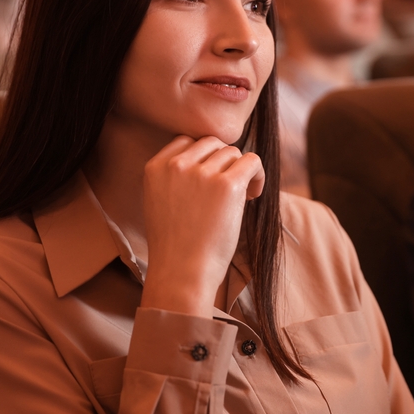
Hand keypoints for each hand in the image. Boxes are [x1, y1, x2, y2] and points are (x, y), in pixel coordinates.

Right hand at [139, 135, 264, 316]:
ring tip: (241, 197)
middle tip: (229, 189)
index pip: (186, 141)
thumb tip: (210, 159)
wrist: (182, 272)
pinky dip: (258, 174)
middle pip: (212, 143)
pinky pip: (252, 161)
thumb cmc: (175, 245)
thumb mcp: (160, 201)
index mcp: (155, 167)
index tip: (210, 179)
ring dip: (240, 171)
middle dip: (223, 162)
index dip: (204, 157)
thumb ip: (175, 176)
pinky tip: (254, 194)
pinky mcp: (227, 185)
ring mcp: (202, 173)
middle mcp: (177, 165)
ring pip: (233, 152)